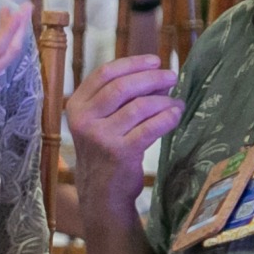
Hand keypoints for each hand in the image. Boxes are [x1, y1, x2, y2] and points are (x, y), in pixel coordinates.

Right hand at [67, 52, 181, 219]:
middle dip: (152, 78)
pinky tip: (175, 115)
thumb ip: (119, 97)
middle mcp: (84, 120)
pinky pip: (150, 128)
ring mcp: (100, 137)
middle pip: (122, 86)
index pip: (104, 74)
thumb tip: (157, 75)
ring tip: (176, 102)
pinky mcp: (120, 153)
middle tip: (172, 77)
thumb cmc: (105, 149)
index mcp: (77, 106)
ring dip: (164, 101)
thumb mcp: (100, 120)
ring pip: (139, 106)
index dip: (133, 63)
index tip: (155, 61)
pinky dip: (167, 118)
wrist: (101, 192)